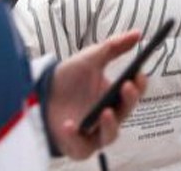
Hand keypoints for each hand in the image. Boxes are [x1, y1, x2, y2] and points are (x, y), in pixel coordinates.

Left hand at [46, 31, 148, 159]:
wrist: (40, 93)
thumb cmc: (70, 78)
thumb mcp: (91, 58)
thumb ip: (114, 47)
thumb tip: (138, 33)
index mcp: (115, 96)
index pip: (134, 92)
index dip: (139, 85)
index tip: (139, 74)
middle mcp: (109, 115)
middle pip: (125, 112)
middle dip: (129, 100)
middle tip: (126, 87)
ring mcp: (94, 132)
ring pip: (110, 135)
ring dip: (111, 125)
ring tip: (105, 112)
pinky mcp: (77, 145)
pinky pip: (82, 147)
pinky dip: (76, 138)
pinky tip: (70, 124)